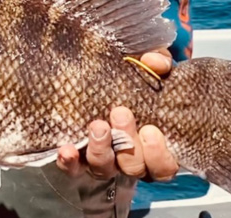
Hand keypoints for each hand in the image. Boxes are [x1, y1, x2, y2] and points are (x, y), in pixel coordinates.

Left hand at [56, 49, 178, 181]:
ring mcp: (101, 159)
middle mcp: (128, 157)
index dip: (159, 155)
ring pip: (104, 168)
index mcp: (152, 143)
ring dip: (101, 150)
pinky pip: (72, 168)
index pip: (163, 166)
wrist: (93, 73)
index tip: (150, 130)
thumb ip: (157, 61)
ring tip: (97, 125)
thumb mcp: (147, 64)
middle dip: (129, 145)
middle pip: (133, 167)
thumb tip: (153, 62)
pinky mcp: (76, 158)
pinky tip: (67, 149)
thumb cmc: (130, 76)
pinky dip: (70, 161)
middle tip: (120, 113)